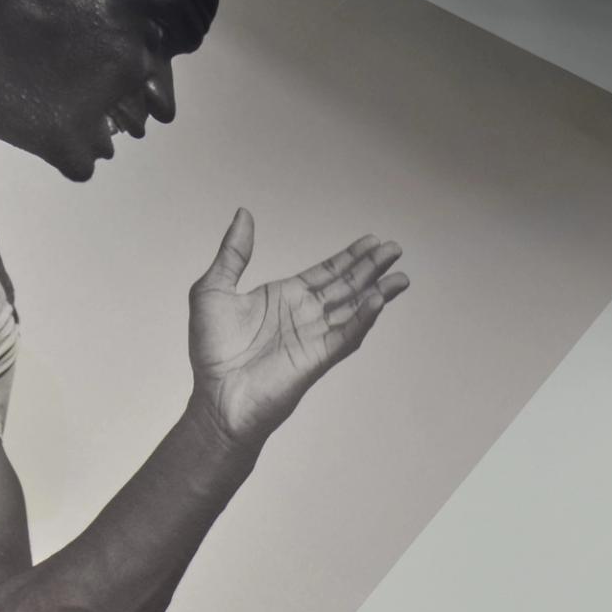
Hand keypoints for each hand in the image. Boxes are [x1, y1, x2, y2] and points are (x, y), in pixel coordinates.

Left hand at [187, 210, 407, 446]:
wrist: (215, 396)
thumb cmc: (211, 351)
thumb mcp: (213, 289)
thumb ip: (233, 253)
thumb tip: (243, 215)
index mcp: (285, 297)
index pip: (326, 272)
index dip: (350, 256)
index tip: (371, 241)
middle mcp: (304, 314)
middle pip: (347, 286)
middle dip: (371, 267)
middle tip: (394, 249)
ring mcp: (313, 336)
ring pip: (353, 309)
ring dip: (378, 292)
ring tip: (400, 277)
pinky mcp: (316, 358)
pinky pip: (345, 336)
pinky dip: (362, 319)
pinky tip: (377, 301)